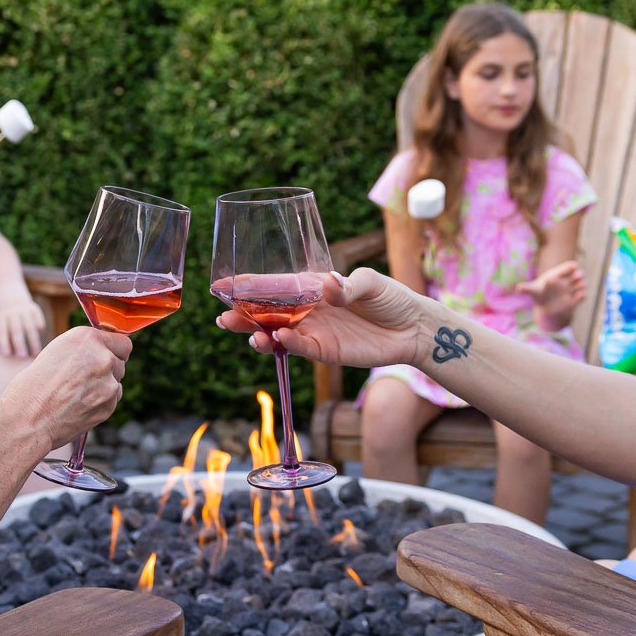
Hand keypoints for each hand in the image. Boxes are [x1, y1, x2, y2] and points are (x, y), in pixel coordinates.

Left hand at [0, 285, 46, 358]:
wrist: (10, 291)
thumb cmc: (4, 315)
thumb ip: (4, 336)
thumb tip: (11, 356)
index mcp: (0, 316)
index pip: (2, 330)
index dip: (4, 342)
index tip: (7, 355)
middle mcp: (12, 312)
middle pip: (16, 329)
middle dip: (20, 344)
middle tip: (23, 358)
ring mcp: (24, 309)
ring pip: (30, 327)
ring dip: (34, 341)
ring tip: (36, 354)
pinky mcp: (34, 308)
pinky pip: (39, 321)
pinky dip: (40, 332)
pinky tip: (40, 340)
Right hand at [5, 327, 131, 449]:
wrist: (27, 418)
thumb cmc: (34, 385)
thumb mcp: (57, 352)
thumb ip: (84, 349)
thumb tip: (104, 352)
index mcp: (87, 338)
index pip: (122, 342)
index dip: (112, 350)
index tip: (105, 356)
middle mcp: (102, 357)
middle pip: (121, 361)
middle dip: (107, 369)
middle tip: (83, 379)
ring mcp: (108, 383)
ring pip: (117, 382)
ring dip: (104, 386)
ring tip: (76, 394)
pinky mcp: (109, 405)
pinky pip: (112, 401)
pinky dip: (100, 403)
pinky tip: (78, 406)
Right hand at [216, 268, 427, 368]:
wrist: (413, 328)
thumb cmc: (391, 298)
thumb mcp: (372, 282)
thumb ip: (349, 285)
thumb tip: (328, 285)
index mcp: (312, 287)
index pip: (274, 285)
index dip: (247, 285)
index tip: (221, 284)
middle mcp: (307, 310)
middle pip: (267, 313)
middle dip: (243, 316)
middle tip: (224, 318)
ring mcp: (314, 332)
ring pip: (277, 335)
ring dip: (259, 335)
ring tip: (249, 335)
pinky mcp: (326, 352)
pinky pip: (300, 349)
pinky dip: (287, 345)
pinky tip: (279, 340)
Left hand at [520, 260, 585, 319]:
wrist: (545, 308)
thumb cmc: (538, 295)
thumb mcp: (532, 291)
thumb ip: (526, 288)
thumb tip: (518, 288)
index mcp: (559, 274)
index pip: (569, 267)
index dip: (571, 266)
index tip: (573, 267)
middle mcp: (567, 281)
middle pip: (578, 274)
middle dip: (579, 274)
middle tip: (577, 276)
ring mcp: (572, 290)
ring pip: (582, 284)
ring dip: (582, 285)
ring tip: (578, 288)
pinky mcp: (574, 300)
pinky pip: (582, 297)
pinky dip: (581, 296)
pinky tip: (578, 297)